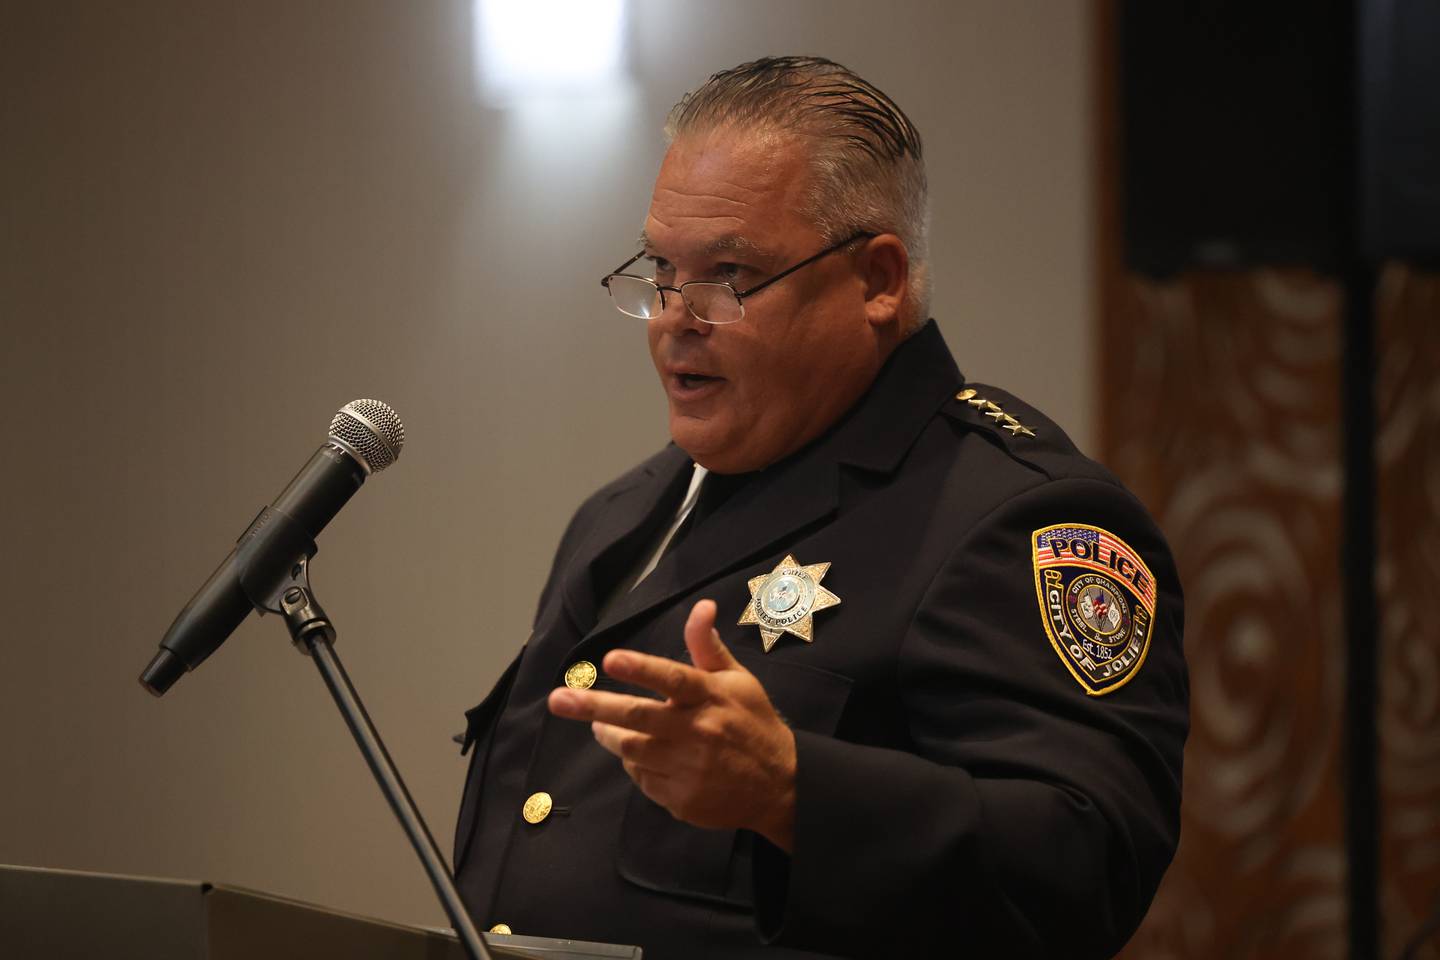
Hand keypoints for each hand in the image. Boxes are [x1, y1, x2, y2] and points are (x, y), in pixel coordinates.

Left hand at [547, 599, 796, 851]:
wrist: (781, 785)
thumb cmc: (753, 724)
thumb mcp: (739, 681)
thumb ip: (708, 647)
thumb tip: (702, 606)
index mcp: (711, 697)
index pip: (673, 678)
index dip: (641, 668)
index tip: (610, 659)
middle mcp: (697, 732)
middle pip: (638, 717)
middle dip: (594, 707)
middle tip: (558, 699)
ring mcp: (688, 769)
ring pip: (631, 750)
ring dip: (608, 734)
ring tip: (597, 725)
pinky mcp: (682, 799)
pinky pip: (643, 778)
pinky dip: (635, 764)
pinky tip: (639, 754)